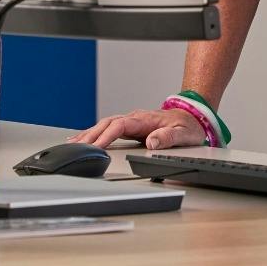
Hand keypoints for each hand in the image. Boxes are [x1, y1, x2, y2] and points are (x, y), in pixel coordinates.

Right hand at [71, 108, 204, 150]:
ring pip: (105, 124)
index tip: (97, 147)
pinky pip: (108, 128)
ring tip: (74, 144)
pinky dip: (95, 133)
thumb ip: (169, 137)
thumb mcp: (184, 134)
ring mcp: (132, 121)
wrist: (193, 116)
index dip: (108, 135)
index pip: (121, 125)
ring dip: (90, 134)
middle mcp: (136, 118)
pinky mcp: (130, 126)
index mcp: (146, 119)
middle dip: (92, 135)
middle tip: (78, 148)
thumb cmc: (188, 126)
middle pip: (108, 123)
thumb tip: (153, 142)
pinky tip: (84, 139)